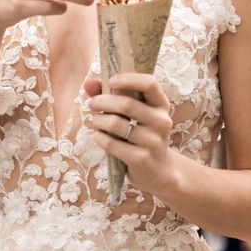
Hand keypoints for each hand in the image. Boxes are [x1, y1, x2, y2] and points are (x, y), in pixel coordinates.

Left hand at [84, 73, 174, 195]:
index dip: (129, 79)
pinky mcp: (142, 159)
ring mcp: (154, 141)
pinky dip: (100, 137)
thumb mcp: (133, 114)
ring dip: (98, 120)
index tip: (110, 81)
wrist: (157, 170)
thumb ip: (111, 95)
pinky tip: (97, 136)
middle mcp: (162, 121)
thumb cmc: (140, 134)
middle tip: (91, 104)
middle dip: (103, 101)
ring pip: (116, 124)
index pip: (149, 83)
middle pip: (127, 104)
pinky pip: (113, 144)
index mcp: (161, 104)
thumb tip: (88, 82)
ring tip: (93, 120)